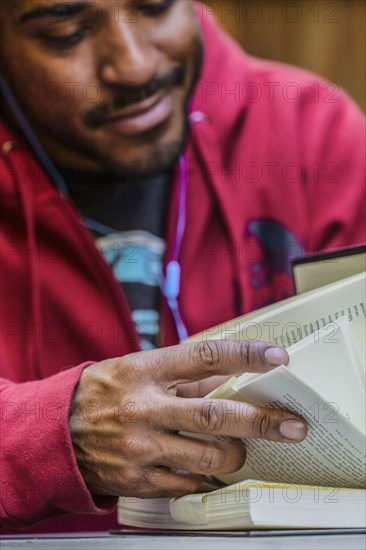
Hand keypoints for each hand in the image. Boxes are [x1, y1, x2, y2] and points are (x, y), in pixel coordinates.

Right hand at [69, 341, 306, 498]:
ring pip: (208, 455)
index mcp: (144, 370)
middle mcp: (143, 407)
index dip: (245, 354)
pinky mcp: (136, 479)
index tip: (277, 357)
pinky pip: (187, 482)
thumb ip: (183, 374)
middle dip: (261, 421)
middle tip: (293, 426)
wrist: (56, 431)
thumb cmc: (103, 392)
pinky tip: (201, 465)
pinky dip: (204, 474)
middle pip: (214, 414)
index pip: (204, 356)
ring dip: (235, 454)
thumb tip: (230, 376)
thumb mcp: (137, 369)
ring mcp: (139, 446)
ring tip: (239, 449)